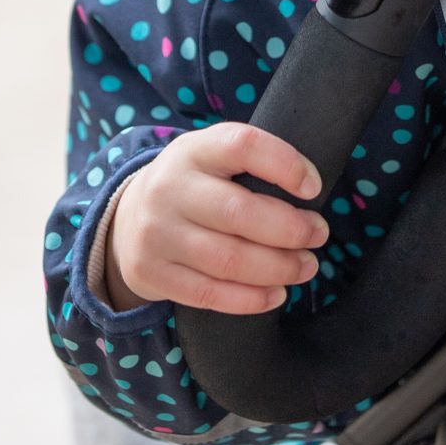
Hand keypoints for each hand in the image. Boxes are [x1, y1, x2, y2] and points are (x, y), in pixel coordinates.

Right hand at [101, 124, 330, 313]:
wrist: (126, 219)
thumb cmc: (193, 186)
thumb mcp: (213, 158)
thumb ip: (253, 164)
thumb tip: (310, 191)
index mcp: (193, 150)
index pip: (242, 145)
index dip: (285, 164)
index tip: (314, 187)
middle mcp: (169, 188)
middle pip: (241, 212)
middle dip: (292, 230)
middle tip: (318, 235)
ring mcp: (156, 233)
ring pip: (229, 260)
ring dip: (279, 268)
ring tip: (305, 266)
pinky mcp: (151, 273)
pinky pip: (210, 295)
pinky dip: (251, 299)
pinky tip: (276, 294)